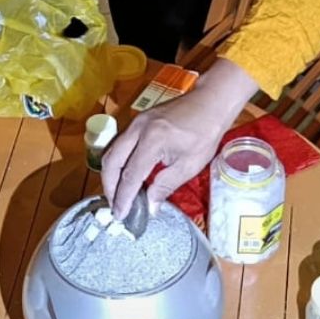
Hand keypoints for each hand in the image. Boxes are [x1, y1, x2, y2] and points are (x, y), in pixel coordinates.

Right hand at [102, 59, 254, 217]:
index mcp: (153, 140)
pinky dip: (117, 162)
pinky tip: (125, 175)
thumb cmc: (205, 133)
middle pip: (111, 162)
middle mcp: (138, 129)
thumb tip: (150, 205)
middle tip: (115, 206)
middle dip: (110, 187)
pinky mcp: (137, 121)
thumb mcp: (190, 165)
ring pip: (111, 151)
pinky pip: (119, 144)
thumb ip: (166, 185)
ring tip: (117, 194)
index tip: (120, 215)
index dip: (123, 197)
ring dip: (110, 174)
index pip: (130, 175)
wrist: (209, 103)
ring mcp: (136, 122)